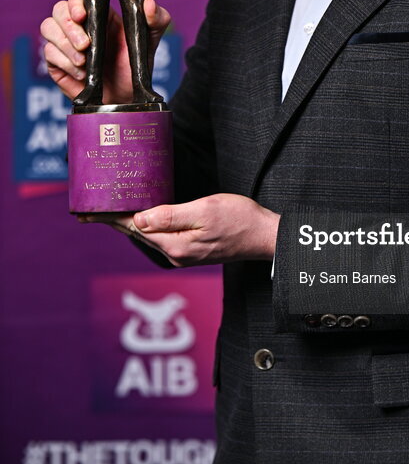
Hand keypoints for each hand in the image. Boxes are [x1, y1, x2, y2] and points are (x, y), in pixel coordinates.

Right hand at [40, 0, 171, 102]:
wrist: (126, 98)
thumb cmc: (135, 66)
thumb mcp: (150, 41)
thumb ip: (157, 19)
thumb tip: (148, 3)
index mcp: (99, 14)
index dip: (75, 2)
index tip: (82, 16)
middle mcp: (79, 25)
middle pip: (58, 10)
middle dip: (69, 27)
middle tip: (85, 45)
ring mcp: (65, 42)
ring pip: (48, 28)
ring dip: (64, 45)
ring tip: (84, 62)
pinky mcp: (56, 61)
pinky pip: (48, 53)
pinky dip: (64, 62)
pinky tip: (81, 73)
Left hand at [80, 194, 280, 265]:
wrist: (264, 235)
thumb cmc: (239, 219)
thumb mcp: (204, 210)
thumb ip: (170, 216)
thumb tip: (139, 219)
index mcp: (175, 245)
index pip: (135, 228)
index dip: (112, 218)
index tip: (90, 211)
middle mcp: (175, 254)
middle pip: (138, 234)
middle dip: (116, 221)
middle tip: (92, 209)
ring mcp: (183, 254)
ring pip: (149, 235)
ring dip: (131, 223)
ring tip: (112, 210)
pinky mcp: (191, 250)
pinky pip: (162, 236)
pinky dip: (148, 225)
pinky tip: (143, 216)